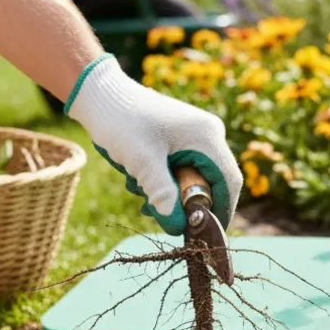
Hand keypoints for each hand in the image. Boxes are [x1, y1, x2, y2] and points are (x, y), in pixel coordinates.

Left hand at [65, 55, 241, 234]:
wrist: (100, 94)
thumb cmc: (121, 123)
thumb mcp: (142, 163)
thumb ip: (163, 196)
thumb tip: (179, 228)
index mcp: (207, 137)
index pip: (229, 182)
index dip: (221, 212)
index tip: (205, 235)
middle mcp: (208, 134)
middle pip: (213, 182)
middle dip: (188, 205)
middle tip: (161, 217)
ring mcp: (195, 135)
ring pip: (195, 178)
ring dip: (172, 195)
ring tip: (142, 197)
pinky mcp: (180, 138)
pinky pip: (183, 169)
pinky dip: (165, 182)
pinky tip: (140, 182)